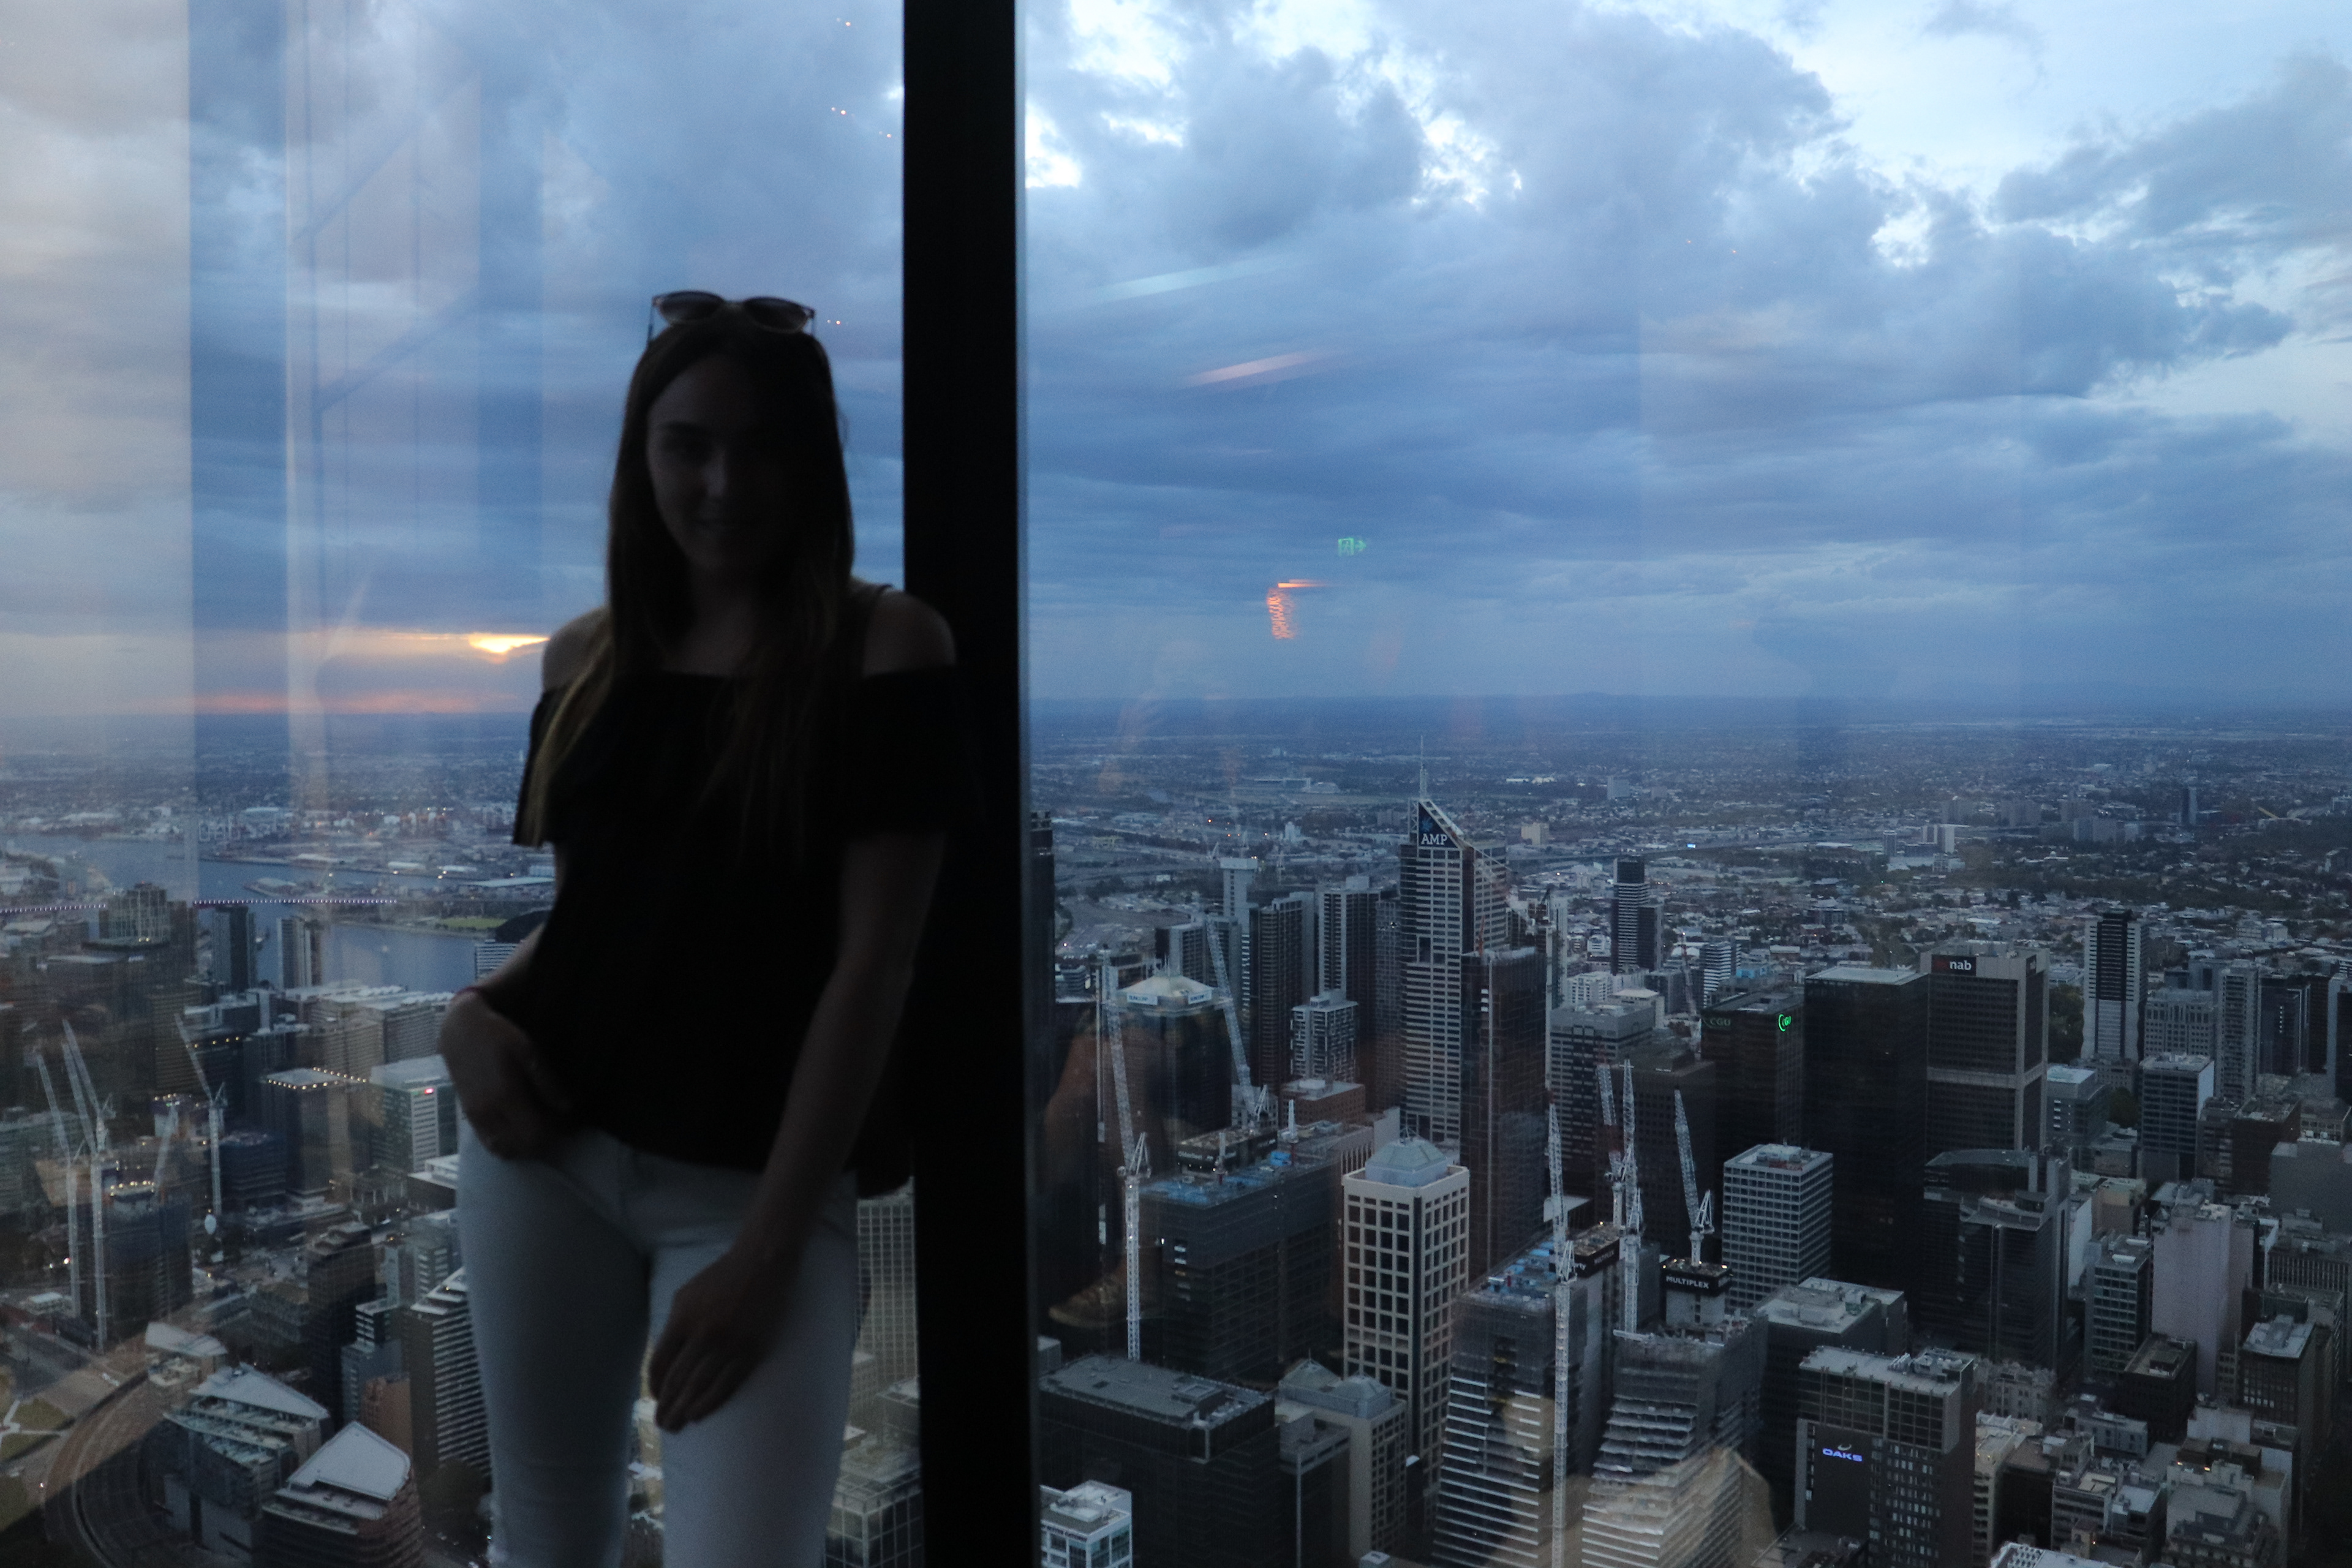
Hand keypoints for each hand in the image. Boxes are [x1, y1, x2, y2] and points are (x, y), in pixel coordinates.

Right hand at [440, 991, 575, 1159]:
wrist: (459, 1032)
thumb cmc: (498, 1036)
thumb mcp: (528, 1051)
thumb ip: (546, 1082)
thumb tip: (568, 1109)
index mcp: (506, 1096)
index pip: (537, 1134)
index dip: (559, 1133)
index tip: (573, 1123)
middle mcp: (489, 1113)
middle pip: (524, 1147)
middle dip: (547, 1141)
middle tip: (561, 1125)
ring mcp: (476, 1118)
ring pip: (507, 1151)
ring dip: (528, 1147)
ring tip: (543, 1128)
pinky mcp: (470, 1118)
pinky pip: (491, 1145)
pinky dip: (510, 1146)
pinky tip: (522, 1131)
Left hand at [647, 1244, 801, 1431]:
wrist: (762, 1263)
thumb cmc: (720, 1277)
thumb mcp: (686, 1295)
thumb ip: (673, 1326)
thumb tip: (663, 1360)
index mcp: (683, 1318)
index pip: (660, 1363)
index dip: (655, 1385)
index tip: (654, 1399)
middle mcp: (703, 1333)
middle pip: (678, 1379)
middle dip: (667, 1405)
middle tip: (661, 1424)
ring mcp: (729, 1343)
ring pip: (701, 1386)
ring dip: (685, 1409)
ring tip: (676, 1425)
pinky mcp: (751, 1349)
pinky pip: (727, 1383)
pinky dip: (711, 1402)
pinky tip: (700, 1414)